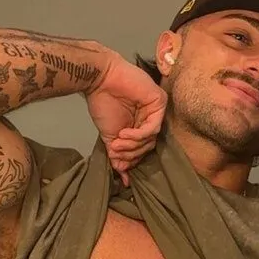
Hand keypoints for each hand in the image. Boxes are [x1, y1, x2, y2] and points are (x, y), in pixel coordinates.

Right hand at [86, 52, 166, 185]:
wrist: (99, 80)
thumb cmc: (103, 103)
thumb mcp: (110, 136)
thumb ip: (118, 155)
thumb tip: (124, 178)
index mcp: (140, 125)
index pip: (143, 149)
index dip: (131, 159)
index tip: (117, 163)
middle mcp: (150, 118)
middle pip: (148, 146)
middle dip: (131, 153)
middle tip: (115, 151)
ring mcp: (157, 111)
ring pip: (151, 139)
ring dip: (132, 145)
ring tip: (117, 142)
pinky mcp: (159, 102)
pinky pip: (153, 127)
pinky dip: (138, 134)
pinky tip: (124, 133)